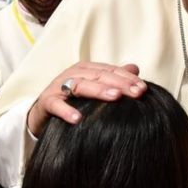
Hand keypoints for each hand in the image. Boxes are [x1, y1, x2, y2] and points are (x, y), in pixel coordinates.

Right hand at [28, 62, 145, 134]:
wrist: (43, 115)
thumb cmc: (73, 102)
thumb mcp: (95, 89)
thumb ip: (114, 78)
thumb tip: (135, 68)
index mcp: (87, 70)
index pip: (111, 71)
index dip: (128, 79)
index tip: (144, 89)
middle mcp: (73, 74)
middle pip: (99, 75)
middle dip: (119, 83)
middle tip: (136, 93)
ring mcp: (58, 87)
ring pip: (80, 85)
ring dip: (98, 90)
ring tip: (114, 97)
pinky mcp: (47, 102)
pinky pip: (56, 105)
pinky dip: (66, 110)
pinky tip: (78, 119)